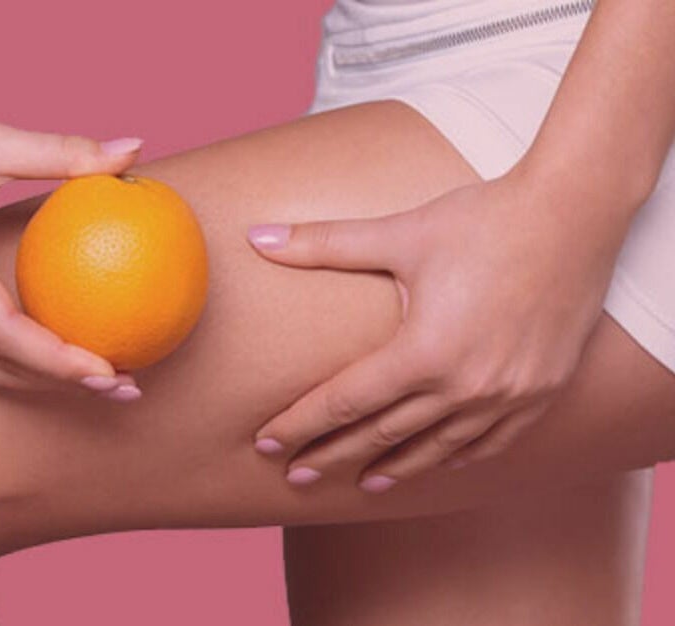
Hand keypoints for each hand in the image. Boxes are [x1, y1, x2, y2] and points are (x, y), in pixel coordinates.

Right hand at [0, 64, 142, 396]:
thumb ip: (68, 151)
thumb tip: (135, 150)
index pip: (1, 329)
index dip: (57, 360)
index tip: (110, 370)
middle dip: (60, 382)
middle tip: (124, 387)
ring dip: (35, 380)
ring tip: (95, 382)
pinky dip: (8, 359)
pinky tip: (53, 356)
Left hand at [247, 170, 619, 491]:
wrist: (575, 213)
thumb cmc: (484, 221)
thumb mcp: (399, 233)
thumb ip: (322, 243)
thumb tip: (255, 235)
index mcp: (424, 352)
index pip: (344, 403)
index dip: (300, 425)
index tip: (265, 443)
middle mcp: (464, 386)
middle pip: (381, 435)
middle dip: (332, 456)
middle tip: (295, 476)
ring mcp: (506, 396)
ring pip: (434, 448)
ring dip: (392, 468)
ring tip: (360, 483)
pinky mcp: (539, 392)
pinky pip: (489, 442)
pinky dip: (454, 456)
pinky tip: (436, 462)